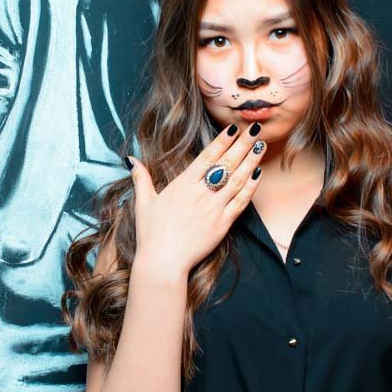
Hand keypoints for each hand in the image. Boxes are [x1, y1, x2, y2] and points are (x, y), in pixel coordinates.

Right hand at [125, 123, 264, 279]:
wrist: (163, 263)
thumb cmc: (151, 234)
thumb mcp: (143, 203)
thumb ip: (141, 178)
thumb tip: (131, 159)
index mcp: (182, 185)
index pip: (207, 157)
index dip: (221, 141)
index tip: (233, 128)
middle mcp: (201, 194)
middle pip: (226, 164)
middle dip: (242, 145)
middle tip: (254, 130)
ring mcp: (214, 209)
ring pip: (237, 180)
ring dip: (250, 162)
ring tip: (260, 146)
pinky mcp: (223, 225)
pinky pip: (240, 202)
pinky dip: (250, 188)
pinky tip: (258, 175)